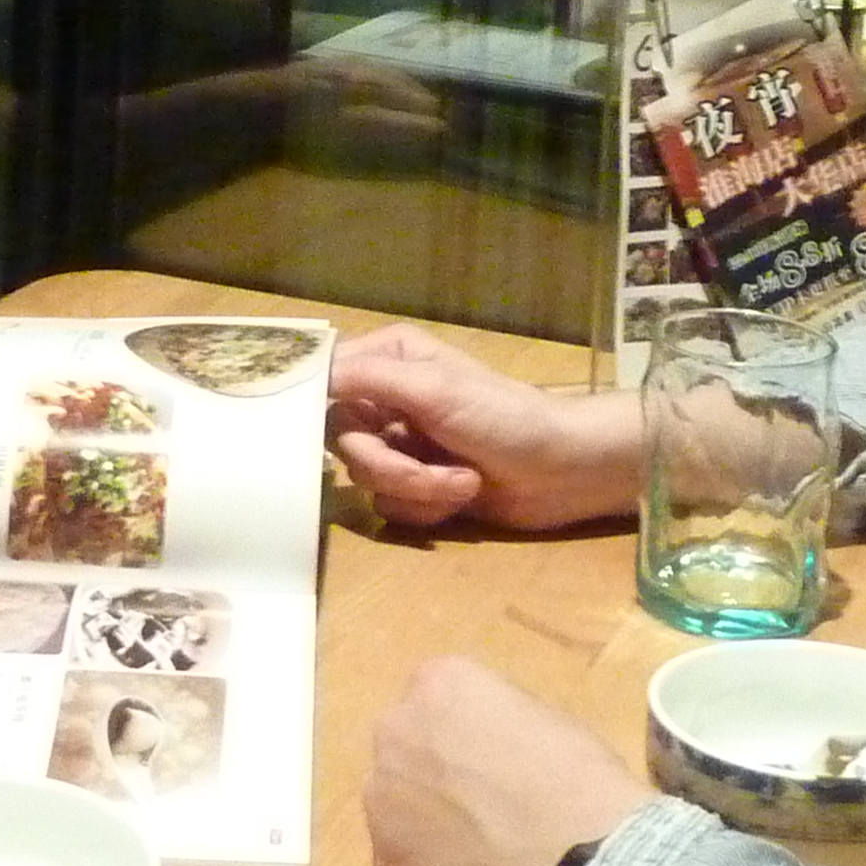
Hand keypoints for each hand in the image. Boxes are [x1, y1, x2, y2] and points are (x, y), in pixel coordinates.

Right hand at [326, 325, 639, 530]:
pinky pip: (389, 506)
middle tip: (427, 469)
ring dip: (417, 488)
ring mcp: (400, 444)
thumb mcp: (436, 389)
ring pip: (365, 477)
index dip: (313, 403)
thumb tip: (309, 373)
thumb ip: (370, 377)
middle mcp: (387, 397)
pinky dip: (427, 507)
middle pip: (340, 439)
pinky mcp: (415, 486)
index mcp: (390, 358)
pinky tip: (463, 495)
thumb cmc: (505, 418)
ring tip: (463, 482)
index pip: (325, 375)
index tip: (303, 429)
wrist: (562, 472)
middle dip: (388, 464)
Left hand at [367, 656, 651, 865]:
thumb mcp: (543, 720)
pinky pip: (398, 853)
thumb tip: (484, 744)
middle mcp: (395, 731)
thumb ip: (492, 722)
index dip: (466, 728)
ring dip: (420, 814)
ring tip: (470, 844)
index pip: (437, 696)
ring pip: (393, 799)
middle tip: (476, 799)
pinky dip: (424, 863)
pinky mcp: (384, 860)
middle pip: (405, 742)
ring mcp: (381, 798)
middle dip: (432, 765)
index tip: (492, 753)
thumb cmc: (579, 782)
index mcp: (438, 683)